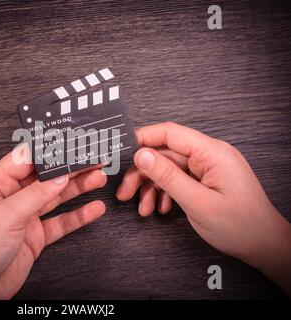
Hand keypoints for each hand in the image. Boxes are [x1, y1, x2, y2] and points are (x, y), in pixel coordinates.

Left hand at [0, 145, 106, 298]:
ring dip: (77, 187)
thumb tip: (59, 175)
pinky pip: (60, 222)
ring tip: (98, 177)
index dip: (49, 150)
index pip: (26, 159)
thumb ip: (35, 195)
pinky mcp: (35, 236)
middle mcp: (12, 198)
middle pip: (45, 177)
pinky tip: (93, 208)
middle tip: (92, 159)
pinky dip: (78, 215)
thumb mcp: (5, 216)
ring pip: (55, 197)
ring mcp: (25, 217)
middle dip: (69, 167)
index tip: (71, 143)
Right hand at [117, 122, 290, 295]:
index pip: (170, 133)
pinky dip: (163, 193)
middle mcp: (208, 155)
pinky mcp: (204, 180)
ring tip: (141, 208)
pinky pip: (176, 180)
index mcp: (212, 153)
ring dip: (150, 187)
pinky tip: (159, 208)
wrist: (263, 245)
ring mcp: (206, 168)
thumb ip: (168, 177)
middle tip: (125, 191)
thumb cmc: (240, 226)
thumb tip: (142, 155)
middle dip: (142, 173)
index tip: (121, 151)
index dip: (142, 138)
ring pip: (167, 169)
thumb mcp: (198, 202)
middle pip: (164, 154)